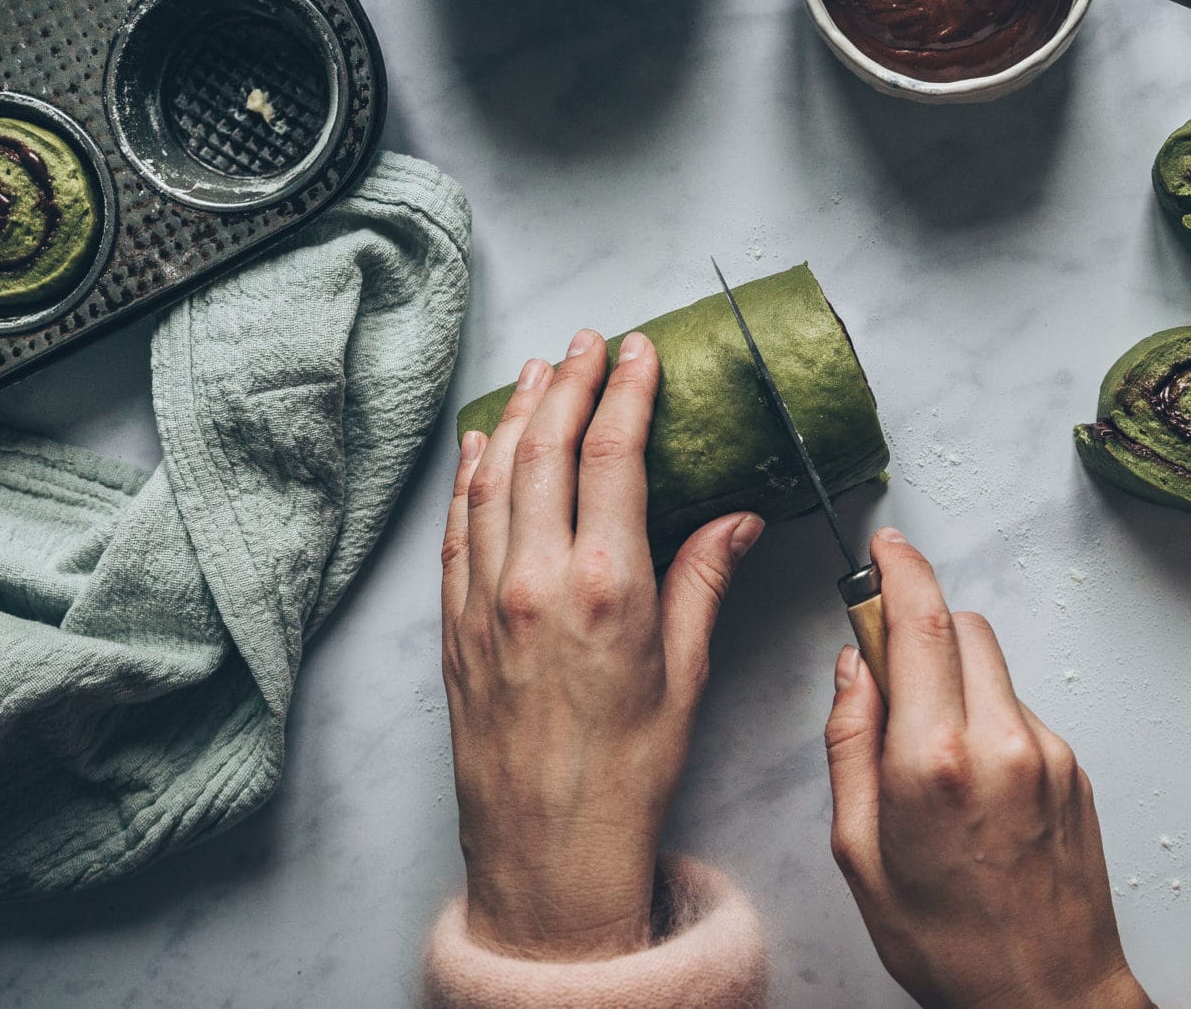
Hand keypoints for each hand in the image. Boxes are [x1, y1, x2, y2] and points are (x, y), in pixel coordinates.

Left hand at [441, 330, 763, 959]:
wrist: (548, 849)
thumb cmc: (627, 772)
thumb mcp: (687, 673)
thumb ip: (704, 579)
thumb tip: (736, 517)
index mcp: (608, 586)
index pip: (614, 454)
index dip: (626, 391)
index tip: (638, 351)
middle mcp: (538, 579)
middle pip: (546, 448)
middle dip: (568, 381)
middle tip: (587, 341)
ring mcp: (486, 599)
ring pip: (494, 477)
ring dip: (516, 415)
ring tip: (538, 372)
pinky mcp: (455, 625)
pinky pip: (457, 529)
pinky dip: (468, 477)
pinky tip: (481, 448)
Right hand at [824, 529, 1152, 1008]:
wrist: (1046, 996)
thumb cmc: (947, 944)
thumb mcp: (858, 853)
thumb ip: (848, 746)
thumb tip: (853, 670)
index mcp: (934, 763)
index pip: (922, 622)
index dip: (900, 569)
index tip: (884, 547)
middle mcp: (1000, 744)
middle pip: (962, 628)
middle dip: (920, 627)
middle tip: (887, 672)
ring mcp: (1047, 752)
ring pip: (992, 667)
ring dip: (954, 677)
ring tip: (930, 754)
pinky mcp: (1074, 766)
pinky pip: (1017, 710)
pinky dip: (986, 719)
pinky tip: (972, 787)